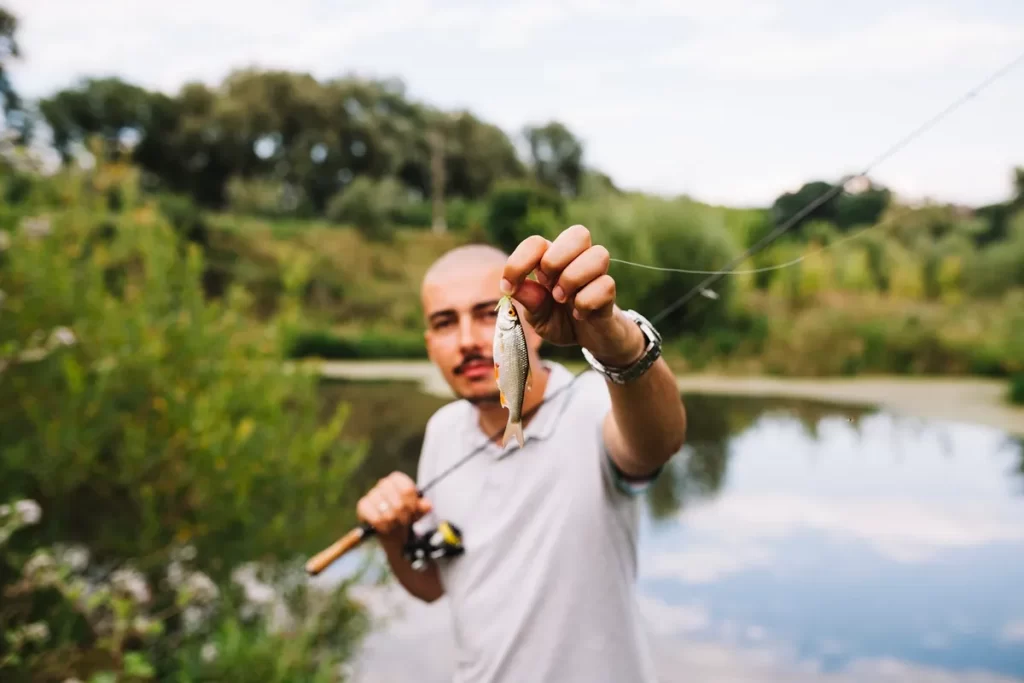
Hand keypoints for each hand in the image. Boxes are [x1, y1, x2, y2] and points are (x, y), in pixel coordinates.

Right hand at [356, 472, 431, 544]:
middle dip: (404, 517)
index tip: (413, 511)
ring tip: (395, 524)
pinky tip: (385, 527)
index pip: (407, 489)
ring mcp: (372, 494)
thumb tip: (427, 505)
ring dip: (394, 523)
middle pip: (398, 503)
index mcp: (397, 479)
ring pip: (387, 513)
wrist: (391, 527)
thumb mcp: (417, 510)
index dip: (412, 504)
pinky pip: (376, 518)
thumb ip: (423, 507)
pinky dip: (383, 526)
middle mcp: (384, 483)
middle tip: (405, 521)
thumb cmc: (405, 514)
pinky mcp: (363, 505)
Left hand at [500, 225, 644, 366]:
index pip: (537, 242)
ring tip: (563, 299)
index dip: (519, 261)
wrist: (591, 342)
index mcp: (553, 260)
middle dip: (556, 259)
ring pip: (598, 254)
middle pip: (578, 233)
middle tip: (547, 284)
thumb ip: (528, 301)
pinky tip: (580, 315)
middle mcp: (578, 260)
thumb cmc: (562, 320)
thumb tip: (514, 287)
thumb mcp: (537, 316)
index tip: (509, 287)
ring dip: (573, 278)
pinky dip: (586, 303)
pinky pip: (606, 285)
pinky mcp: (610, 294)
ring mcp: (597, 275)